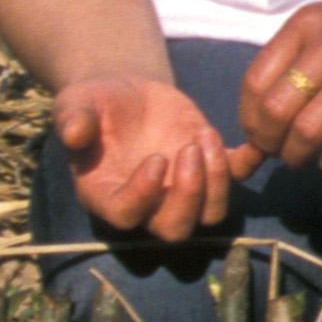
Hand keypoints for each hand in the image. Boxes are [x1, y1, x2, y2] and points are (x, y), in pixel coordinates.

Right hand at [55, 74, 241, 245]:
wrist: (126, 93)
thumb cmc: (94, 103)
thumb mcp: (76, 103)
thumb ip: (72, 118)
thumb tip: (71, 133)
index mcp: (106, 194)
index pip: (126, 216)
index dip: (143, 196)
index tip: (156, 160)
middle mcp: (147, 203)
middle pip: (174, 229)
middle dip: (189, 196)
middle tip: (189, 150)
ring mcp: (181, 190)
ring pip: (208, 214)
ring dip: (216, 182)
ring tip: (204, 136)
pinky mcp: (208, 168)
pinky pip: (236, 179)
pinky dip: (247, 165)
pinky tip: (250, 144)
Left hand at [232, 0, 321, 171]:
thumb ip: (294, 63)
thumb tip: (258, 120)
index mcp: (305, 23)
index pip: (254, 82)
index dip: (249, 120)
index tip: (258, 136)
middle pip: (276, 109)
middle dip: (269, 143)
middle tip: (279, 152)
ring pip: (310, 128)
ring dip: (298, 155)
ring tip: (303, 159)